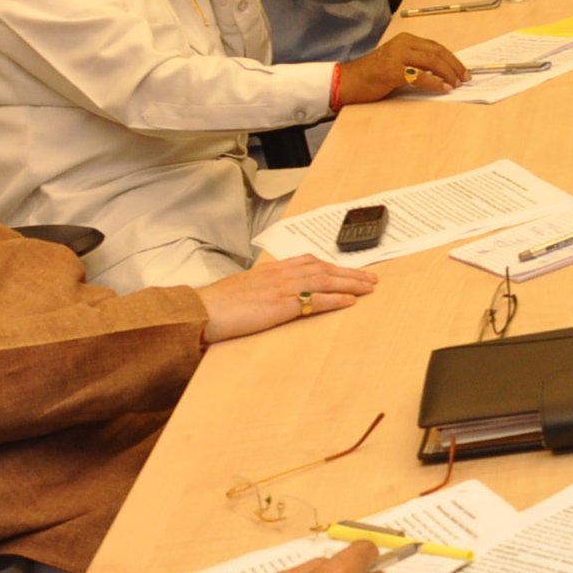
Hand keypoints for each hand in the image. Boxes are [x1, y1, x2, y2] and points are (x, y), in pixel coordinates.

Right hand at [195, 254, 380, 342]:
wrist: (202, 311)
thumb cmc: (217, 304)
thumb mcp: (244, 289)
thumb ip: (262, 288)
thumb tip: (272, 295)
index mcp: (271, 270)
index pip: (309, 262)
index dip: (332, 265)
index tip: (349, 269)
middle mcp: (279, 274)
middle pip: (323, 269)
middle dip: (350, 273)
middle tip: (371, 278)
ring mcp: (281, 288)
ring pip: (324, 280)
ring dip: (350, 283)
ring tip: (369, 287)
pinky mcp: (281, 305)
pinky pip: (315, 300)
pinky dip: (335, 299)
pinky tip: (350, 301)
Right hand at [336, 33, 468, 105]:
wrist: (349, 81)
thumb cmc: (374, 74)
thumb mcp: (398, 62)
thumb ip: (417, 63)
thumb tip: (444, 73)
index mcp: (406, 40)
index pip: (436, 47)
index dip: (453, 59)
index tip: (464, 71)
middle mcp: (403, 44)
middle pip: (437, 52)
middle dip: (454, 66)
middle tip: (465, 78)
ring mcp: (397, 56)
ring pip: (432, 61)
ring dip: (448, 74)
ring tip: (455, 84)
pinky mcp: (392, 71)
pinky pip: (420, 76)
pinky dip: (434, 83)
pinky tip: (442, 89)